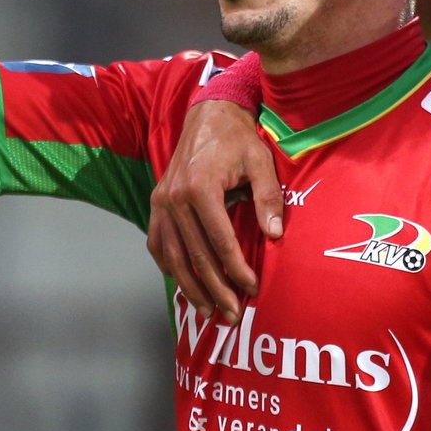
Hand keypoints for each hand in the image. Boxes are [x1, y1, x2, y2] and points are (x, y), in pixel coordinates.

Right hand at [147, 100, 282, 322]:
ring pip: (172, 256)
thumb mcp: (260, 162)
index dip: (236, 269)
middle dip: (215, 289)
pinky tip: (183, 285)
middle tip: (231, 314)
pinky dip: (168, 267)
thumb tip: (275, 235)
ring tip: (208, 311)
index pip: (219, 241)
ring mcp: (161, 202)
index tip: (251, 288)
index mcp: (200, 188)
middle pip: (195, 255)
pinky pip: (158, 243)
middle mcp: (174, 198)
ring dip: (190, 287)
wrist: (208, 116)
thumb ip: (268, 198)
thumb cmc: (237, 140)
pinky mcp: (156, 203)